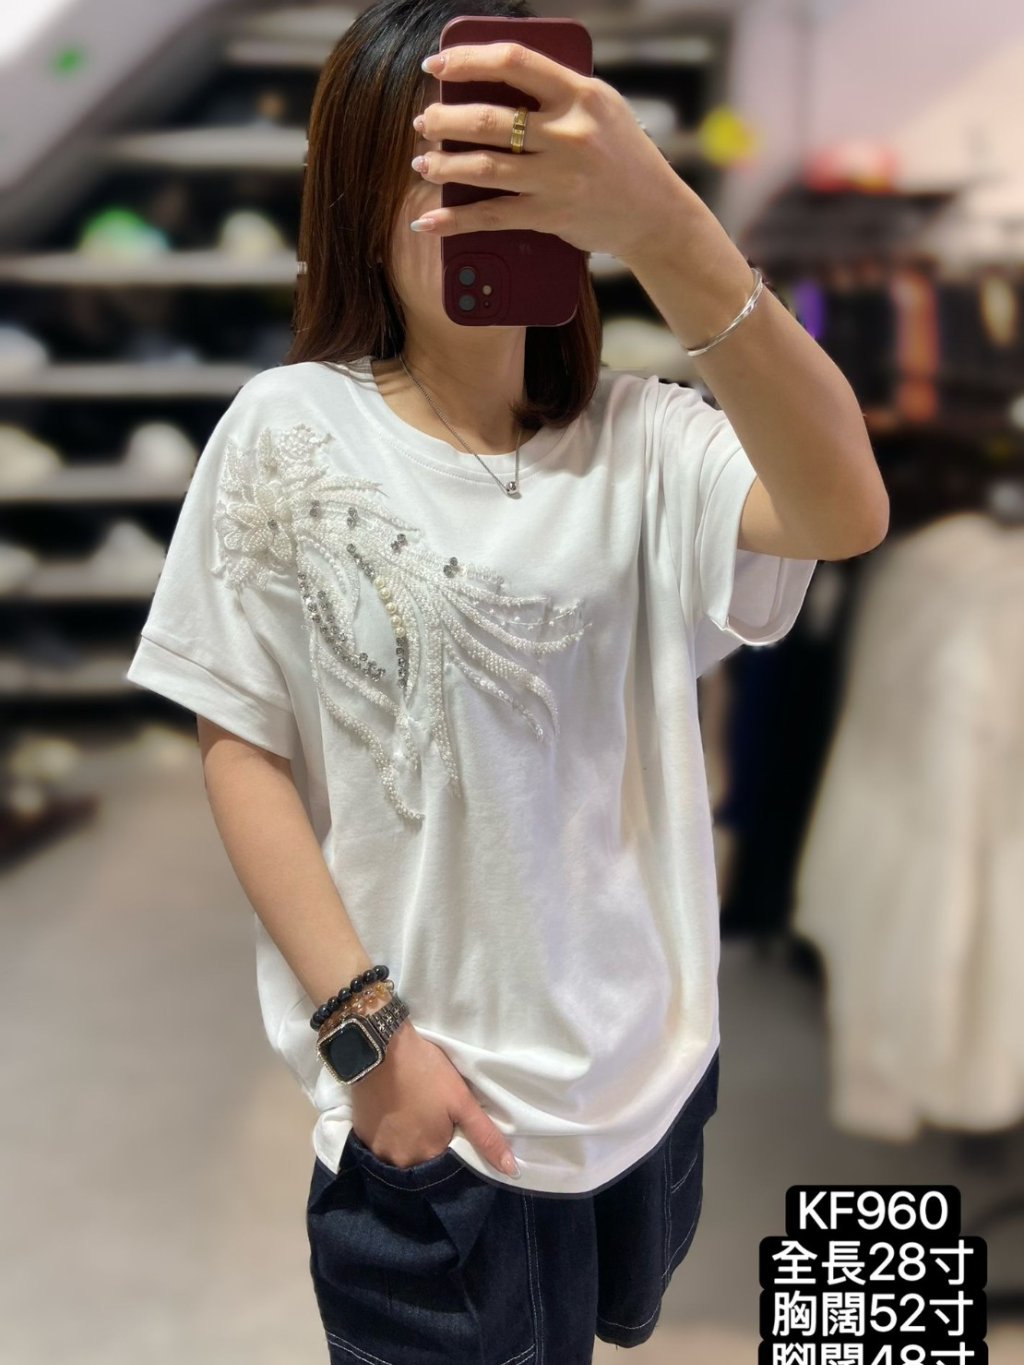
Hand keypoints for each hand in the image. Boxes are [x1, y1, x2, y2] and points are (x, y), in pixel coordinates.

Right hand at [350, 1019, 519, 1176]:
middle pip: (422, 1160)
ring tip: (413, 1114)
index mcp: (428, 1156)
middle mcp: (400, 1162)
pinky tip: (394, 1112)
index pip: (447, 1164)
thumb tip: (511, 1171)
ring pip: (400, 1154)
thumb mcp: (462, 1101)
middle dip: (429, 1144)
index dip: (451, 1143)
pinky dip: (389, 1134)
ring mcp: (376, 1150)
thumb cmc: (426, 1072)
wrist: (380, 1047)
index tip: (450, 1124)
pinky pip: (380, 1144)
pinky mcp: (360, 1134)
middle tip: (431, 1115)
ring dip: (408, 1141)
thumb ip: (486, 1137)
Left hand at [410, 41, 684, 259]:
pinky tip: (428, 220)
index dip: (467, 59)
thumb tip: (494, 81)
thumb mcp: (602, 108)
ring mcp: (558, 176)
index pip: (513, 62)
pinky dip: (453, 221)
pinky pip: (491, 215)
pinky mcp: (550, 214)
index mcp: (580, 94)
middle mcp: (568, 133)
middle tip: (425, 123)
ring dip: (442, 165)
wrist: (655, 213)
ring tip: (423, 164)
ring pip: (483, 166)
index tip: (437, 64)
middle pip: (488, 118)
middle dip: (444, 120)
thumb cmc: (623, 156)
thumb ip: (559, 92)